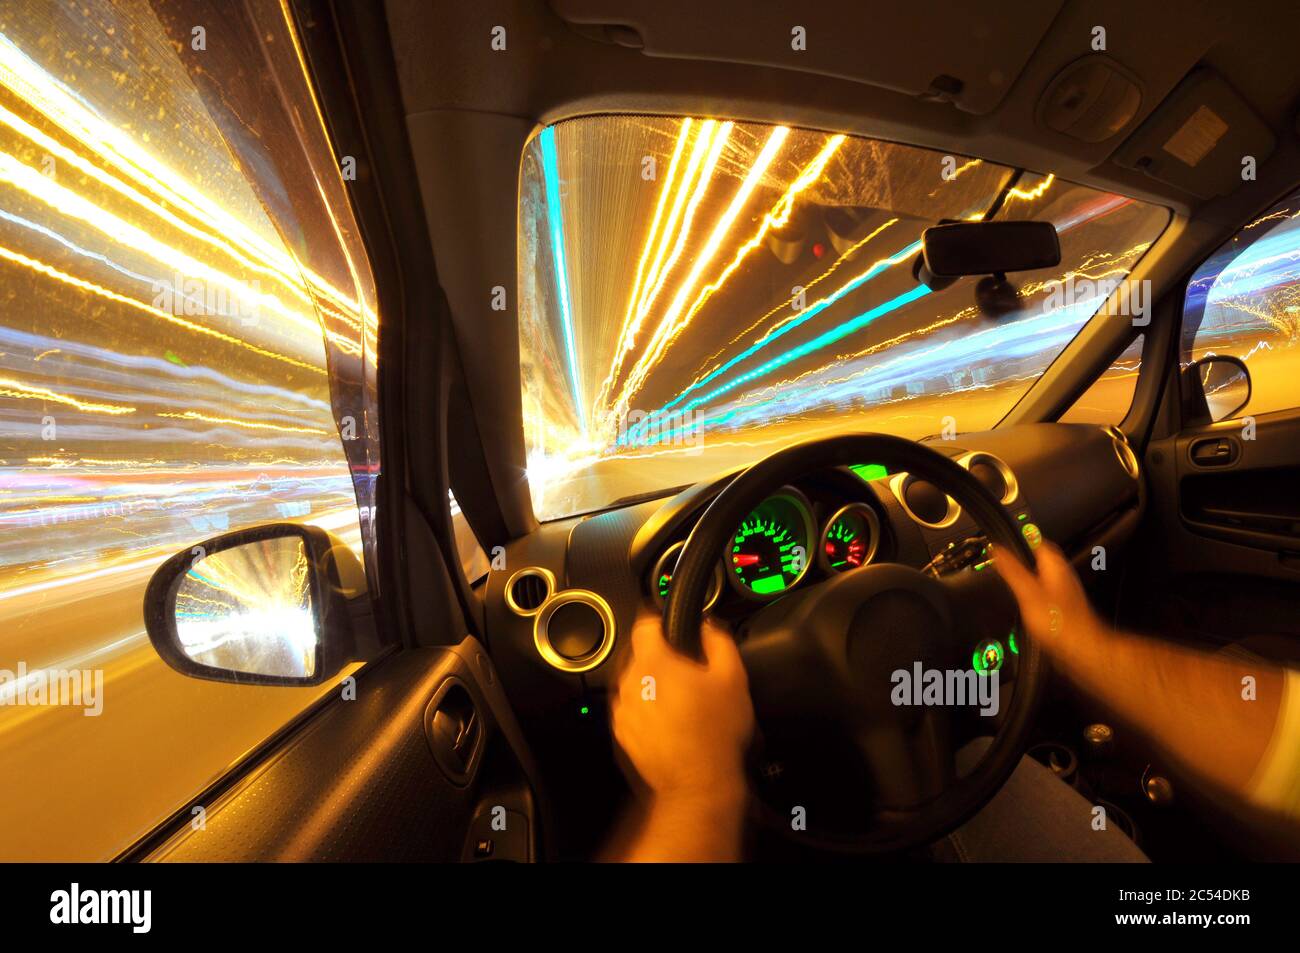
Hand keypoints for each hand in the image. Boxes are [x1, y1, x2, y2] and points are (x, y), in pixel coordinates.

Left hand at [610, 612, 754, 805]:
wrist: (698, 781)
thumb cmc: (714, 733)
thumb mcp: (732, 677)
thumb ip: (718, 640)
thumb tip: (708, 627)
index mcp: (654, 663)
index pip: (644, 624)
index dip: (660, 622)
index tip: (669, 628)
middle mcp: (631, 683)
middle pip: (642, 656)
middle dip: (663, 661)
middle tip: (688, 677)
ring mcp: (624, 709)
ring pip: (636, 683)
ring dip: (653, 686)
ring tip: (681, 704)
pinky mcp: (622, 731)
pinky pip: (633, 708)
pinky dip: (647, 710)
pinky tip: (671, 722)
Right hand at [993, 540, 1106, 652]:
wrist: (1080, 649)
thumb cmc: (1059, 623)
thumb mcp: (1027, 592)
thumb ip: (1012, 570)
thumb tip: (997, 550)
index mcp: (1054, 566)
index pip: (1037, 540)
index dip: (1019, 536)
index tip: (1003, 538)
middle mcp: (1062, 575)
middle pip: (1039, 558)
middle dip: (1021, 556)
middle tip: (1002, 558)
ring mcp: (1064, 591)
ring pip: (1041, 575)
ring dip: (1026, 575)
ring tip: (1008, 578)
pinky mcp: (1062, 607)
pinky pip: (1044, 592)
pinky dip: (1031, 592)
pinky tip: (1023, 602)